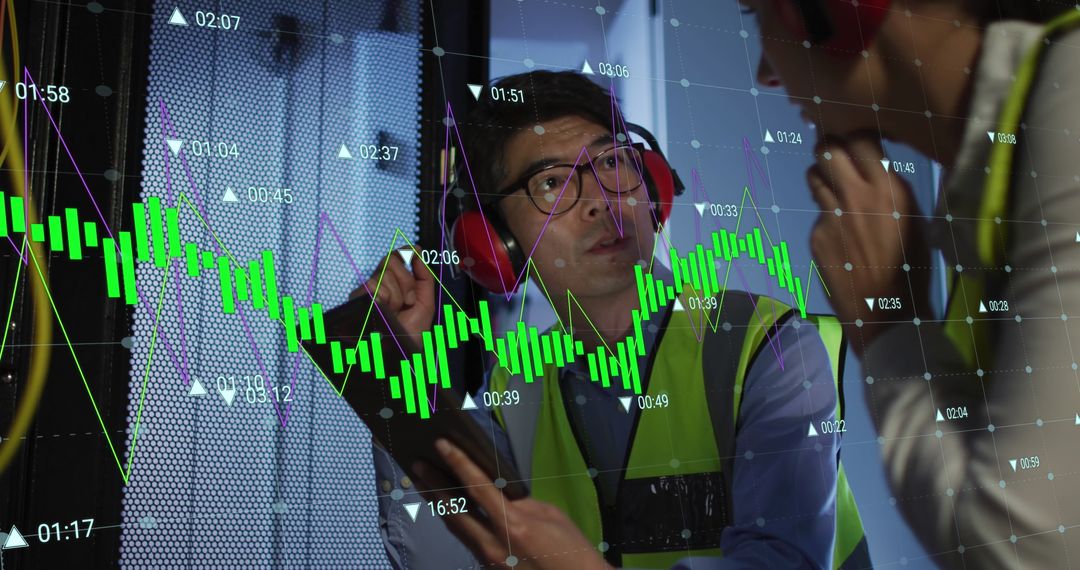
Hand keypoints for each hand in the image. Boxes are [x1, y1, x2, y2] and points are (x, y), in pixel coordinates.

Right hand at [349, 248, 434, 337]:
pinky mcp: (357, 298)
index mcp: (396, 284)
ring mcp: (367, 291)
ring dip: (397, 295)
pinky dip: (384, 298)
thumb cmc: (411, 333)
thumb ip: (424, 276)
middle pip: (391, 260)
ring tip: (395, 311)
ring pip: (384, 273)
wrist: (399, 351)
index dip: (406, 254)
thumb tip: (418, 250)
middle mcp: (380, 284)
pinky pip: (372, 284)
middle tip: (408, 302)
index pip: (396, 257)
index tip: (416, 253)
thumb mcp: (425, 303)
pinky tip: (384, 310)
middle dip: (406, 281)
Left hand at [411, 438, 612, 569]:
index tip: (442, 445)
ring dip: (438, 504)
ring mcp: (488, 560)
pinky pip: (466, 540)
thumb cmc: (572, 550)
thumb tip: (499, 494)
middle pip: (454, 511)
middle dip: (433, 486)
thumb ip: (520, 503)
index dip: (457, 463)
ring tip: (424, 483)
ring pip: (455, 528)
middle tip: (418, 465)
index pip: (477, 488)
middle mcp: (493, 544)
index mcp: (513, 526)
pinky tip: (448, 509)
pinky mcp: (488, 568)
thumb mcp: (550, 515)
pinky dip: (455, 521)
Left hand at [806, 131, 931, 351]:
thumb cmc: (912, 266)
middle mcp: (857, 196)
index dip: (855, 135)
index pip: (860, 138)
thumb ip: (890, 188)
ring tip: (836, 193)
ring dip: (823, 178)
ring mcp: (832, 216)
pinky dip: (827, 219)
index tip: (858, 142)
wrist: (886, 313)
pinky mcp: (816, 236)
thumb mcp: (914, 218)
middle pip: (827, 148)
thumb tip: (875, 167)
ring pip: (814, 175)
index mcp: (890, 188)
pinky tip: (842, 241)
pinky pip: (817, 214)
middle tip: (836, 157)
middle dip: (829, 147)